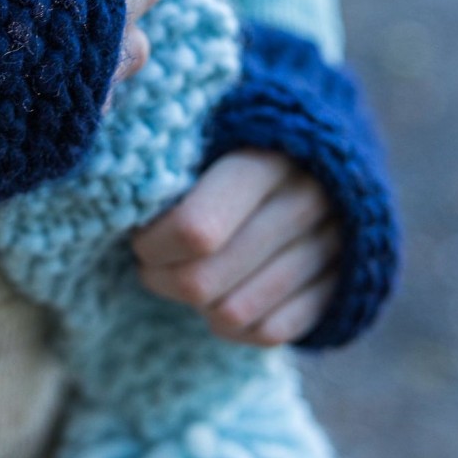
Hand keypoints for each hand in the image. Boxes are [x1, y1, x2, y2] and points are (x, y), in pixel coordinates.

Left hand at [131, 147, 343, 345]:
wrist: (319, 151)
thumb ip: (166, 151)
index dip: (152, 246)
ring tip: (189, 272)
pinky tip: (226, 293)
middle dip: (162, 278)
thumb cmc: (236, 136)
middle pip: (203, 282)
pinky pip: (270, 332)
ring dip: (196, 304)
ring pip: (233, 315)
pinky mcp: (342, 286)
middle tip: (153, 261)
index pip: (194, 230)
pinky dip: (236, 324)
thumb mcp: (205, 124)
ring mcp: (332, 246)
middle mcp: (306, 201)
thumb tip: (114, 175)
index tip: (141, 236)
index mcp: (265, 156)